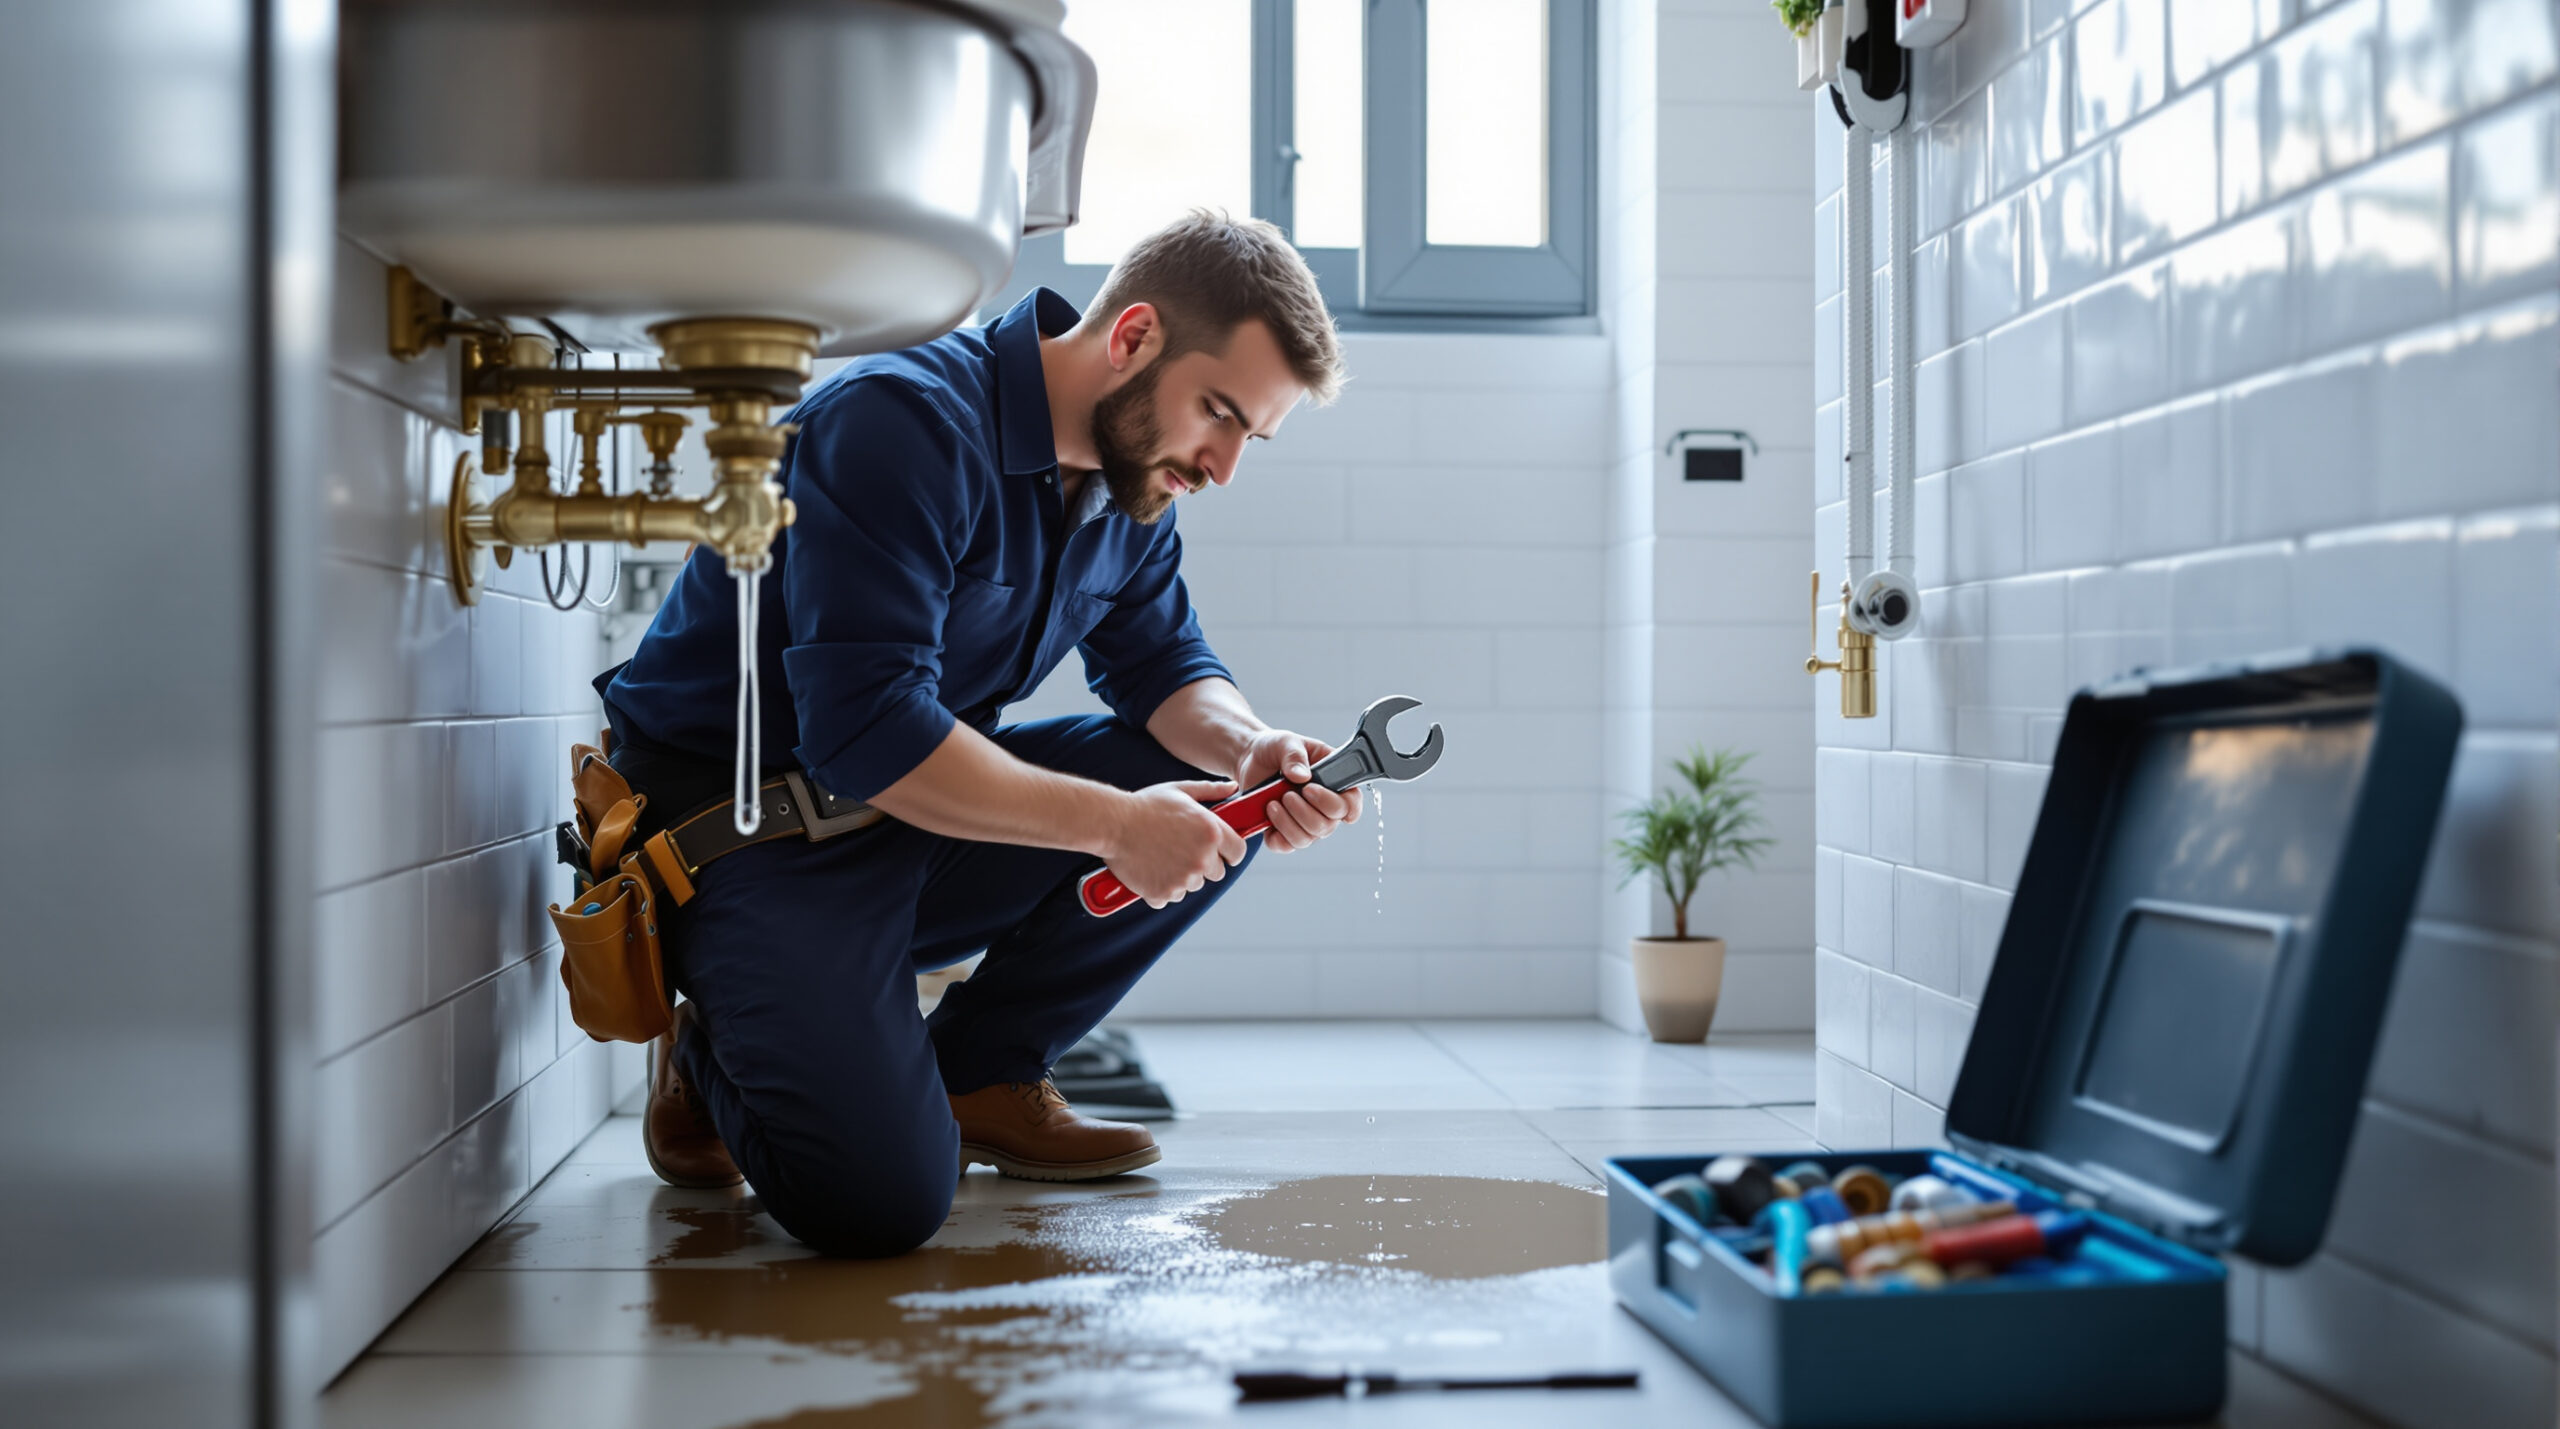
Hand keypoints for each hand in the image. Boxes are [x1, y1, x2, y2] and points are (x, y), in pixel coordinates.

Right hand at [1100, 780, 1250, 908]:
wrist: (1112, 824)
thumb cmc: (1145, 805)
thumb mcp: (1180, 791)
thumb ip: (1210, 791)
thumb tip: (1232, 788)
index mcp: (1211, 833)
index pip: (1238, 853)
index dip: (1230, 852)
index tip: (1220, 851)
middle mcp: (1202, 858)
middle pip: (1217, 873)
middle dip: (1203, 865)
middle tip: (1181, 850)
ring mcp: (1183, 879)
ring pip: (1193, 886)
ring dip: (1182, 877)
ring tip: (1162, 857)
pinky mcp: (1164, 893)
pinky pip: (1171, 897)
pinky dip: (1161, 888)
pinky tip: (1150, 869)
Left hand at [1235, 729, 1365, 853]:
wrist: (1250, 758)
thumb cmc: (1276, 748)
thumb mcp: (1286, 742)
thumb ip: (1295, 755)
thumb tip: (1302, 777)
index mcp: (1334, 782)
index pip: (1351, 805)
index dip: (1342, 807)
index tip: (1312, 790)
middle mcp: (1324, 807)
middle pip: (1328, 826)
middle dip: (1305, 812)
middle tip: (1288, 794)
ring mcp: (1304, 822)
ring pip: (1307, 839)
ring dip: (1288, 822)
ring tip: (1273, 802)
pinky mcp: (1283, 832)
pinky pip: (1286, 845)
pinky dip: (1276, 834)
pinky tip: (1268, 814)